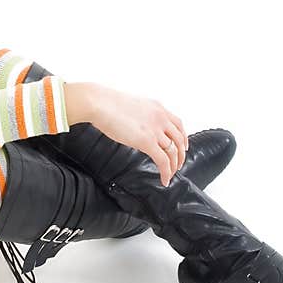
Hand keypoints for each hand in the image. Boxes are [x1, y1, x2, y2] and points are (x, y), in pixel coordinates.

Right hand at [65, 82, 188, 186]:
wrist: (100, 103)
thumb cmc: (108, 103)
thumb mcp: (132, 106)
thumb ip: (141, 117)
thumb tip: (138, 127)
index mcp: (158, 107)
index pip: (178, 124)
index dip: (182, 138)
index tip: (182, 146)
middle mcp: (161, 118)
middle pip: (179, 139)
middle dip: (181, 154)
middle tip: (178, 164)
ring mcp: (155, 130)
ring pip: (173, 152)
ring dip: (174, 165)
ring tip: (171, 174)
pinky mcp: (147, 142)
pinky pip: (163, 161)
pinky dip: (166, 172)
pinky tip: (164, 179)